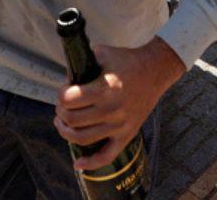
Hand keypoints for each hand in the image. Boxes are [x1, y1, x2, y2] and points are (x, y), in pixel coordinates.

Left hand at [55, 38, 184, 169]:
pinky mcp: (127, 134)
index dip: (61, 94)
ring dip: (66, 132)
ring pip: (81, 138)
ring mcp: (119, 125)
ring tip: (64, 123)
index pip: (68, 100)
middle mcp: (111, 110)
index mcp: (104, 89)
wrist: (155, 70)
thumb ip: (82, 64)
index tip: (64, 90)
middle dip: (61, 112)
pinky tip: (78, 163)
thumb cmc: (128, 60)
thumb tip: (66, 81)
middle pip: (71, 119)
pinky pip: (107, 155)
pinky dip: (91, 163)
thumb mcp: (102, 53)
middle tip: (63, 105)